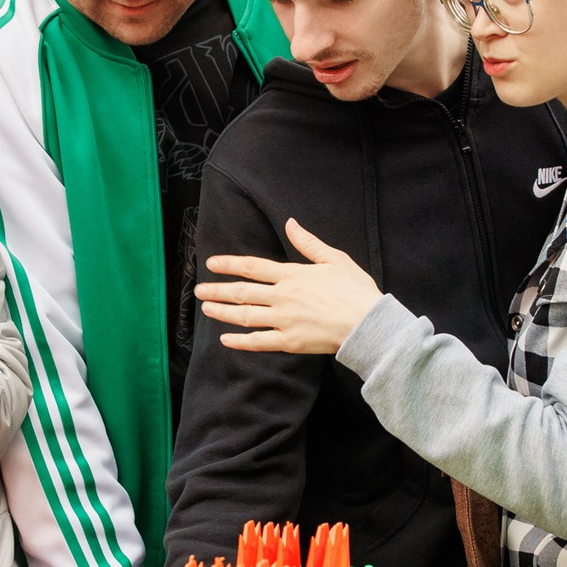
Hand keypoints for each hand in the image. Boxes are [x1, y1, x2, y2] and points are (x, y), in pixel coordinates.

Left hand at [197, 219, 383, 354]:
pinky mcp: (289, 342)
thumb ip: (308, 243)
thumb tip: (291, 223)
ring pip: (244, 316)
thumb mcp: (335, 259)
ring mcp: (284, 320)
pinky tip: (225, 340)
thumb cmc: (355, 290)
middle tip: (198, 289)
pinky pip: (258, 342)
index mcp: (292, 275)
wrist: (368, 323)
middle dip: (217, 290)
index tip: (211, 263)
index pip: (252, 267)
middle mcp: (283, 297)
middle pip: (242, 292)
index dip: (229, 264)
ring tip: (206, 308)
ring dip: (222, 312)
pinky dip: (239, 342)